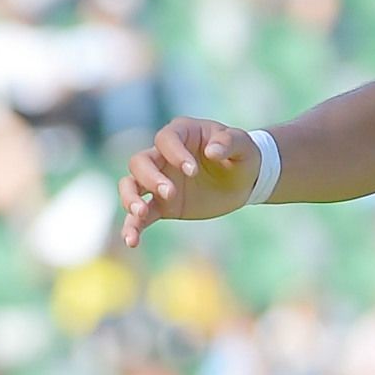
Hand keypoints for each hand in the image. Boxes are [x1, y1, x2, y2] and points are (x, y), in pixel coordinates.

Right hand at [117, 119, 259, 246]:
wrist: (244, 181)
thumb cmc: (242, 155)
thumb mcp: (243, 146)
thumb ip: (230, 142)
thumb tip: (213, 150)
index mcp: (182, 133)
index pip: (166, 139)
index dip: (174, 153)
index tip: (192, 171)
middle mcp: (163, 156)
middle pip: (140, 162)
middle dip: (150, 178)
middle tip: (170, 192)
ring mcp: (159, 181)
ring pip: (130, 185)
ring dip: (130, 199)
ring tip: (141, 213)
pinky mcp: (162, 205)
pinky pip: (140, 216)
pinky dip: (133, 227)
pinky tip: (132, 241)